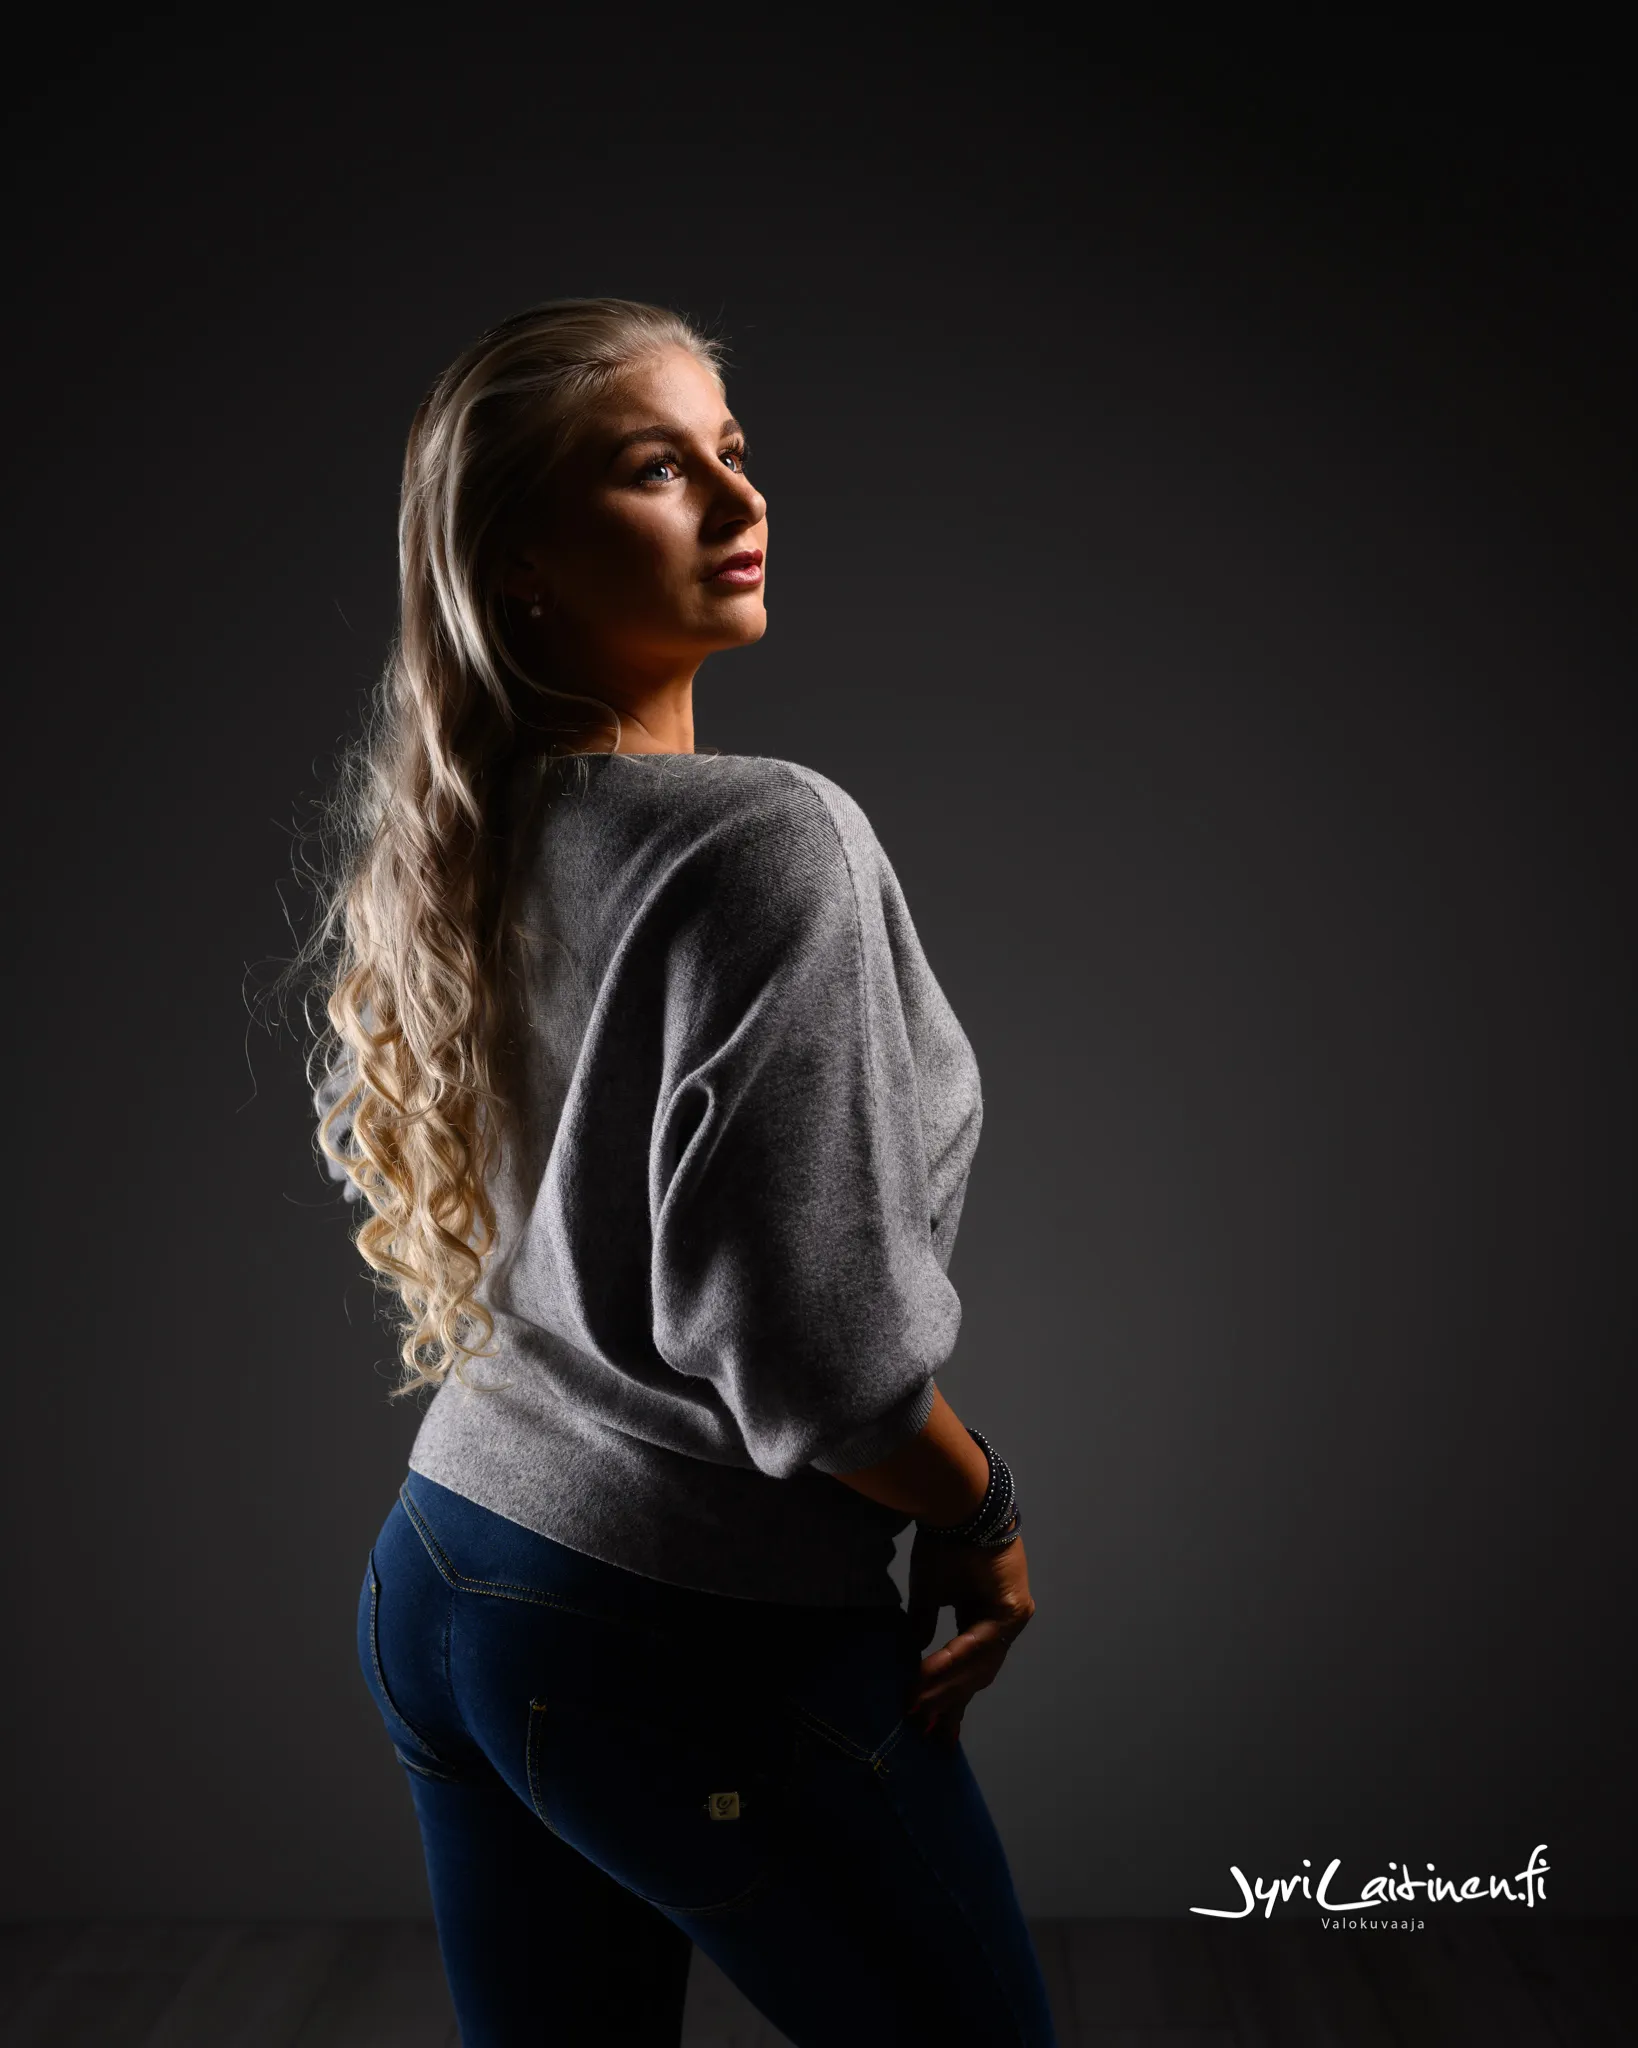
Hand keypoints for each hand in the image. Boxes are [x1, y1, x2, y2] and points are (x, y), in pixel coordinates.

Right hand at [903, 1526, 1035, 1750]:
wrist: (960, 1507)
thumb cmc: (945, 1542)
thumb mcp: (929, 1592)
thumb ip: (924, 1624)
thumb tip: (913, 1651)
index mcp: (986, 1618)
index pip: (970, 1668)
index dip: (950, 1697)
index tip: (931, 1726)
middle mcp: (1004, 1623)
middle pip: (976, 1675)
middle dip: (948, 1703)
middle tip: (924, 1729)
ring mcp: (1012, 1618)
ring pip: (978, 1665)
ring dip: (945, 1686)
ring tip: (917, 1705)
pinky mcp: (1012, 1610)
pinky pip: (979, 1642)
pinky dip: (952, 1658)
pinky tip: (928, 1673)